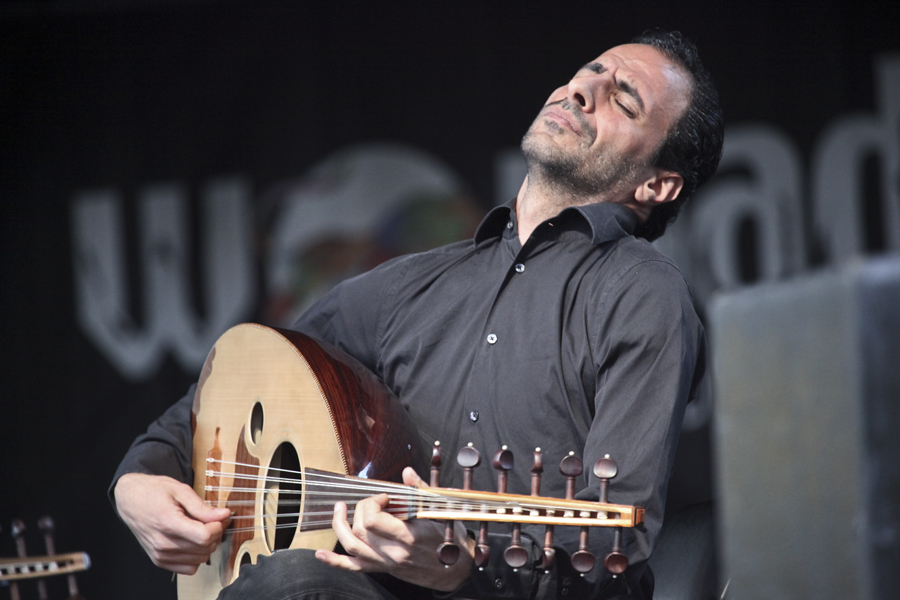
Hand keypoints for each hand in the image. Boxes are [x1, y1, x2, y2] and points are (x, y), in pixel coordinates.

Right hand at [114, 473, 230, 573]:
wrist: (130, 500)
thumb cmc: (153, 491)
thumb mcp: (180, 490)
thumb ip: (202, 506)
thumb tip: (224, 515)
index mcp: (168, 523)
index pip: (204, 536)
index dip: (218, 526)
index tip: (218, 517)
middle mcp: (163, 543)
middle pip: (205, 548)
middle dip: (215, 533)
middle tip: (211, 519)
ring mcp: (160, 554)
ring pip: (200, 559)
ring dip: (206, 545)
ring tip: (200, 528)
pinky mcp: (160, 560)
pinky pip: (189, 568)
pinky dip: (196, 556)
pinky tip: (192, 541)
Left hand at [315, 467, 474, 591]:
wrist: (456, 570)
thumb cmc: (449, 538)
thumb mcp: (438, 511)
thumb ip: (420, 491)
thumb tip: (407, 472)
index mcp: (408, 536)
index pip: (373, 519)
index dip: (372, 503)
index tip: (383, 497)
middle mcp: (394, 552)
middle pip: (360, 530)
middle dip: (359, 509)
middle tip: (372, 501)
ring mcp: (386, 563)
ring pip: (351, 546)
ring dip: (339, 526)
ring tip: (339, 510)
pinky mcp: (383, 569)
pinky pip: (353, 568)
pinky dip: (334, 561)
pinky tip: (321, 554)